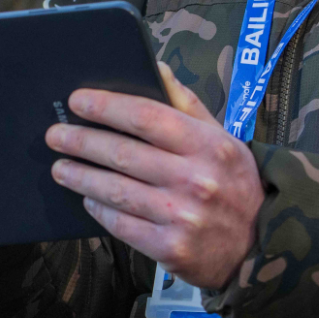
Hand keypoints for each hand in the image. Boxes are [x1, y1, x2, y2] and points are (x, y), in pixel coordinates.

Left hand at [46, 69, 263, 289]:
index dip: (107, 106)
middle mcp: (196, 179)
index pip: (147, 116)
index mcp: (208, 144)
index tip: (77, 101)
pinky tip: (87, 199)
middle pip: (123, 153)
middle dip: (81, 141)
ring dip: (80, 176)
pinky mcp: (171, 249)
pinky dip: (99, 209)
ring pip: (116, 191)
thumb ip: (187, 104)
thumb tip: (155, 67)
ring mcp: (183, 217)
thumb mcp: (222, 138)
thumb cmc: (234, 182)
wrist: (263, 246)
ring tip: (59, 167)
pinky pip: (122, 224)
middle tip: (55, 135)